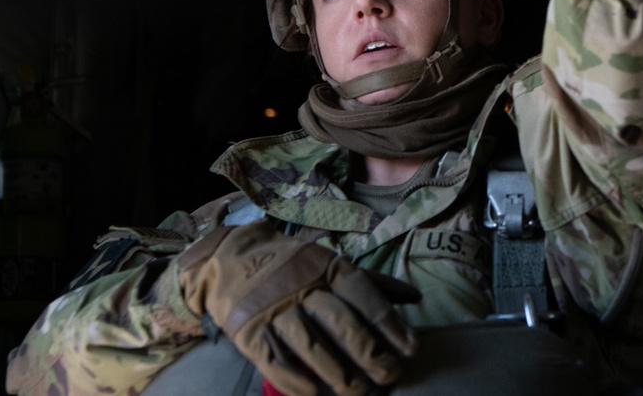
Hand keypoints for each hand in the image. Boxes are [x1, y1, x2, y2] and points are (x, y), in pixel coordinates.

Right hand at [177, 220, 420, 395]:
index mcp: (325, 267)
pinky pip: (275, 361)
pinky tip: (316, 393)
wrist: (227, 260)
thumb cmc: (292, 267)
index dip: (389, 323)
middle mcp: (300, 287)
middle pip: (340, 323)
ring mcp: (273, 310)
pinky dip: (297, 381)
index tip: (410, 349)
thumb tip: (415, 298)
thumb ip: (371, 284)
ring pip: (311, 347)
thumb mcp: (330, 265)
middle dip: (370, 354)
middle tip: (390, 376)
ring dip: (339, 374)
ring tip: (360, 392)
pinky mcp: (249, 331)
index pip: (362, 294)